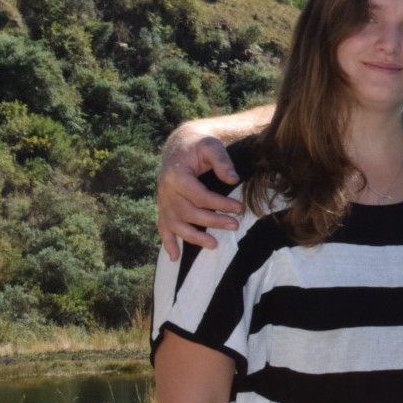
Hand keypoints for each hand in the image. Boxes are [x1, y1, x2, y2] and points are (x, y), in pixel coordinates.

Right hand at [157, 126, 243, 258]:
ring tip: (214, 245)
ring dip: (193, 237)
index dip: (220, 204)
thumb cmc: (198, 145)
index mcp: (176, 175)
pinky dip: (168, 242)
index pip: (199, 196)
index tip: (239, 208)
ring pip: (175, 224)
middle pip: (188, 212)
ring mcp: (163, 201)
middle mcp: (166, 191)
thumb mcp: (211, 145)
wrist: (180, 145)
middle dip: (212, 221)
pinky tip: (175, 257)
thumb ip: (222, 161)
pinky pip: (163, 227)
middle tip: (235, 226)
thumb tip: (233, 179)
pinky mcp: (164, 207)